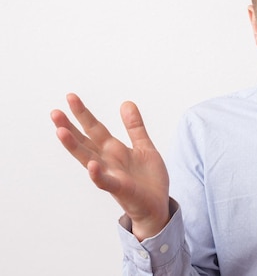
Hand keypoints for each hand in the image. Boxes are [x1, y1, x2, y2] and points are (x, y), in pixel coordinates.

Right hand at [51, 93, 169, 240]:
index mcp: (113, 150)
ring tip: (61, 131)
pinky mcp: (120, 188)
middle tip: (54, 112)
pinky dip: (98, 174)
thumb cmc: (148, 179)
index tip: (70, 97)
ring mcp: (111, 175)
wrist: (157, 205)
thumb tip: (126, 102)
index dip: (83, 114)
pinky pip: (106, 182)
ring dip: (74, 147)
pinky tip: (92, 165)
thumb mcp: (144, 146)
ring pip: (88, 159)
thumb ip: (134, 127)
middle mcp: (107, 161)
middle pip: (85, 141)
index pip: (94, 129)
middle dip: (70, 127)